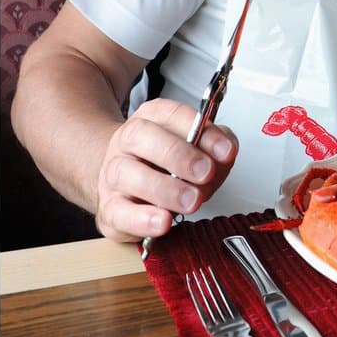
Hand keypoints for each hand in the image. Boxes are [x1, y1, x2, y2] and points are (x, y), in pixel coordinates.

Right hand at [95, 98, 238, 241]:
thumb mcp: (195, 150)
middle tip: (205, 172)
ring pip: (127, 174)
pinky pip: (119, 213)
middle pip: (141, 137)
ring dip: (164, 188)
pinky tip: (163, 221)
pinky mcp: (110, 209)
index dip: (198, 129)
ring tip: (191, 200)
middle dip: (178, 155)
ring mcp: (113, 176)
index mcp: (149, 121)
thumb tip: (225, 152)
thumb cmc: (163, 167)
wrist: (121, 187)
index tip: (225, 150)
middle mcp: (126, 144)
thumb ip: (214, 147)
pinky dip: (142, 219)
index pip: (170, 114)